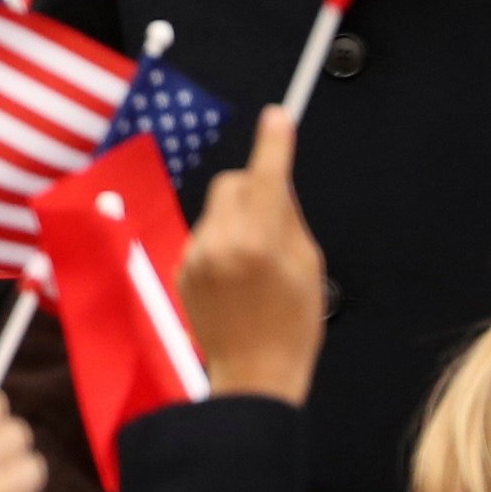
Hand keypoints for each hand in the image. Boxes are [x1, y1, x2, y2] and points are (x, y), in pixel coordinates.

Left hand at [178, 109, 327, 405]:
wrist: (253, 374)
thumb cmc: (293, 322)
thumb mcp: (308, 264)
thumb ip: (287, 217)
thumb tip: (273, 181)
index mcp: (258, 241)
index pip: (266, 175)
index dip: (274, 143)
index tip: (278, 117)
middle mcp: (221, 243)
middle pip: (232, 183)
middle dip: (252, 187)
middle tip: (273, 216)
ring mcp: (196, 257)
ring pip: (217, 209)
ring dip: (237, 218)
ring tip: (254, 261)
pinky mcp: (182, 270)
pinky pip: (205, 235)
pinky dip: (221, 241)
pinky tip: (235, 277)